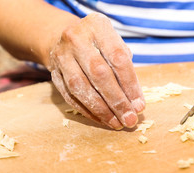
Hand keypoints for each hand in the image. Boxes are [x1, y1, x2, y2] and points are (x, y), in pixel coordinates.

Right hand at [48, 13, 144, 129]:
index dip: (130, 85)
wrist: (65, 36)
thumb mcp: (116, 46)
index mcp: (98, 27)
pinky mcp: (53, 72)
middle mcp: (77, 39)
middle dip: (117, 101)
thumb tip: (136, 104)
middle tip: (130, 119)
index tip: (140, 106)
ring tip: (117, 123)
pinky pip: (70, 96)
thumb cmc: (100, 45)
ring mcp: (61, 55)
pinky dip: (88, 111)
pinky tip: (102, 119)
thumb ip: (127, 71)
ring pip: (81, 88)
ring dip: (102, 110)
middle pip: (99, 75)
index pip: (118, 59)